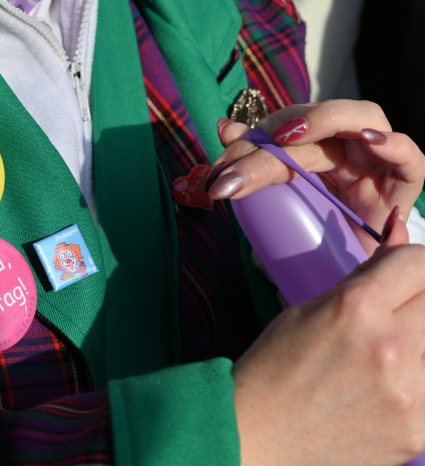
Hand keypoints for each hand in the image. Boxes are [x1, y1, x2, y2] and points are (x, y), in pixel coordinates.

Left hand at [207, 101, 424, 250]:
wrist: (367, 256)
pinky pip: (408, 153)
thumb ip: (260, 160)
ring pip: (360, 115)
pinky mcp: (408, 175)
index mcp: (317, 138)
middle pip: (311, 125)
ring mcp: (378, 153)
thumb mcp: (290, 191)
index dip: (248, 145)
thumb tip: (225, 129)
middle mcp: (347, 138)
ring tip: (290, 135)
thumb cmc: (329, 218)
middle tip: (232, 172)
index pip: (280, 128)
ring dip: (324, 119)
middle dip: (268, 147)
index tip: (217, 172)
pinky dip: (391, 143)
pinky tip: (371, 139)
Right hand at [234, 216, 424, 465]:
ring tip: (390, 348)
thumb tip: (399, 229)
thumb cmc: (277, 365)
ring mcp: (412, 393)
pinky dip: (419, 375)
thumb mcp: (316, 306)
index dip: (410, 262)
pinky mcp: (421, 431)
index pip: (420, 262)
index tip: (404, 272)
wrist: (258, 437)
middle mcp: (392, 346)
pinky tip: (392, 383)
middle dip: (419, 296)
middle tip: (398, 309)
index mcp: (357, 306)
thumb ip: (369, 273)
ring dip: (420, 336)